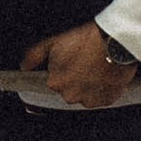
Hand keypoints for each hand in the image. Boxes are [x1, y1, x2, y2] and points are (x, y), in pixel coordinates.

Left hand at [20, 22, 140, 107]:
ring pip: (88, 94)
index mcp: (56, 82)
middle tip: (88, 63)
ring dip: (92, 85)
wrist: (115, 42)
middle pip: (72, 89)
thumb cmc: (88, 40)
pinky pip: (103, 97)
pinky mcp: (106, 100)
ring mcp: (89, 99)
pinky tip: (107, 74)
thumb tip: (25, 66)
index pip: (57, 80)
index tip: (76, 61)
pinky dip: (105, 89)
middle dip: (79, 79)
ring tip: (99, 68)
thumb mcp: (55, 41)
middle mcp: (70, 95)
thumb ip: (35, 55)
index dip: (67, 69)